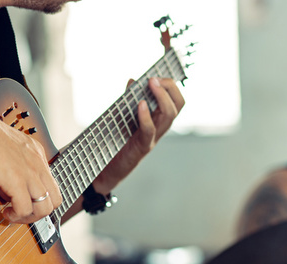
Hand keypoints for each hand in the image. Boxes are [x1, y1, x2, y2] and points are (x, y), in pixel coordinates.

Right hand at [0, 99, 61, 223]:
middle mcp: (38, 163)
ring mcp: (29, 172)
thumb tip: (8, 191)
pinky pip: (25, 209)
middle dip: (40, 213)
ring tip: (12, 215)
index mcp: (37, 153)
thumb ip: (12, 168)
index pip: (51, 185)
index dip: (40, 199)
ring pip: (45, 208)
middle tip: (21, 214)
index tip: (24, 203)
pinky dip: (16, 216)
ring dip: (30, 218)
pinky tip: (5, 213)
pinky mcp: (16, 180)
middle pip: (55, 199)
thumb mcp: (5, 151)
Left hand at [92, 77, 184, 193]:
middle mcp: (161, 127)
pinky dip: (146, 116)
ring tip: (151, 84)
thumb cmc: (117, 141)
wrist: (108, 168)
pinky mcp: (143, 146)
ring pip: (169, 115)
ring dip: (162, 97)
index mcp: (159, 119)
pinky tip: (140, 105)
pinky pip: (149, 130)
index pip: (176, 99)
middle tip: (155, 78)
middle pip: (178, 104)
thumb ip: (129, 99)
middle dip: (170, 87)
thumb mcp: (124, 116)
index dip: (173, 84)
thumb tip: (133, 80)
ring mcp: (154, 137)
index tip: (160, 72)